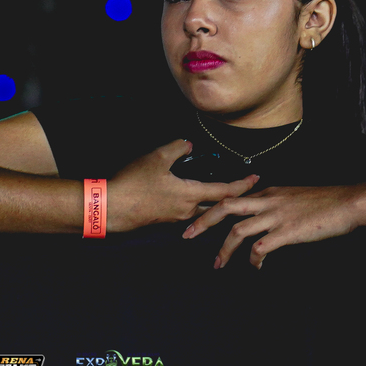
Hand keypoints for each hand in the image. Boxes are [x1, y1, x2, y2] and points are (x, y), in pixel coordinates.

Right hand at [107, 139, 261, 232]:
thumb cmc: (134, 183)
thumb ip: (177, 148)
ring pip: (200, 210)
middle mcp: (187, 210)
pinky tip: (188, 197)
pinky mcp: (161, 220)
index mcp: (190, 195)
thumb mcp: (156, 158)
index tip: (256, 179)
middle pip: (216, 206)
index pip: (224, 192)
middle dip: (231, 197)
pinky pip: (185, 213)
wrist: (109, 208)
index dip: (242, 185)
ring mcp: (174, 218)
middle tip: (243, 189)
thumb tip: (188, 145)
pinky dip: (194, 205)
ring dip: (212, 202)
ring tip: (218, 193)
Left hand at [181, 184, 365, 268]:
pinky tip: (255, 268)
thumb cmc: (325, 202)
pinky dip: (253, 260)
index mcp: (268, 193)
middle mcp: (267, 201)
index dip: (212, 207)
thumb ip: (275, 205)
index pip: (232, 196)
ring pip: (238, 229)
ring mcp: (276, 216)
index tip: (197, 218)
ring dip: (224, 249)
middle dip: (203, 221)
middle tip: (186, 235)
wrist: (348, 202)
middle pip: (225, 206)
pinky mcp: (287, 232)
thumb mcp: (293, 197)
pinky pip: (260, 248)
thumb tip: (262, 219)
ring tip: (217, 264)